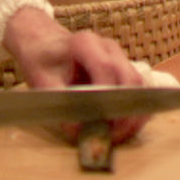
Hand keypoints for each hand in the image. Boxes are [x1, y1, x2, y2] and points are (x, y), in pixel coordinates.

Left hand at [4, 8, 147, 143]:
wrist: (43, 44)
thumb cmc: (41, 59)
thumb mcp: (40, 79)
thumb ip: (59, 102)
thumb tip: (79, 129)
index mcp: (85, 43)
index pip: (105, 67)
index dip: (108, 97)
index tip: (103, 122)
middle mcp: (108, 48)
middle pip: (130, 79)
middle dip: (125, 111)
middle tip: (112, 137)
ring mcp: (119, 58)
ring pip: (139, 86)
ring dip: (134, 114)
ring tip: (117, 136)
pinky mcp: (124, 71)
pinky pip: (138, 92)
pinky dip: (135, 111)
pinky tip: (123, 129)